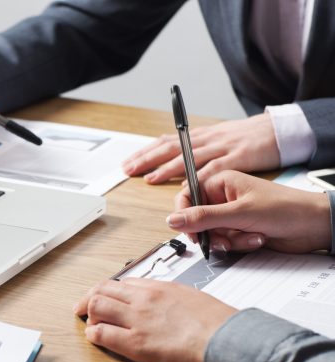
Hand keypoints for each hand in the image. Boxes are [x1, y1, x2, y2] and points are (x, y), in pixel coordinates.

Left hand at [75, 279, 235, 361]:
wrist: (227, 338)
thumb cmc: (216, 320)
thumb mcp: (189, 295)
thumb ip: (167, 295)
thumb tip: (158, 299)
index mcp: (157, 287)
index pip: (119, 282)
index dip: (105, 291)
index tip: (101, 297)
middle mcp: (142, 299)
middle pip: (101, 290)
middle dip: (88, 299)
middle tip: (82, 309)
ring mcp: (137, 320)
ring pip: (96, 306)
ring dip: (89, 315)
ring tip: (91, 324)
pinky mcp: (136, 344)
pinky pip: (102, 334)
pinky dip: (93, 335)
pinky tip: (95, 338)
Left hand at [122, 114, 279, 183]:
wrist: (277, 131)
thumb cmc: (246, 140)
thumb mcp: (216, 141)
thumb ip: (195, 152)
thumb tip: (172, 163)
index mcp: (199, 137)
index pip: (166, 142)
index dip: (145, 152)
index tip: (128, 163)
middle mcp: (206, 140)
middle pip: (171, 147)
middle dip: (148, 159)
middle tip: (129, 169)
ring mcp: (221, 147)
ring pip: (189, 157)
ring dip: (168, 168)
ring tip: (150, 178)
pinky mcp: (238, 157)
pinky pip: (216, 168)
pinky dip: (200, 177)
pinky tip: (187, 186)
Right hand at [167, 170, 331, 252]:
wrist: (315, 226)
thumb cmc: (285, 208)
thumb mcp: (239, 213)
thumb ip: (203, 217)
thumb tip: (173, 220)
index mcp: (220, 182)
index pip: (186, 197)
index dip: (184, 216)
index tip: (190, 231)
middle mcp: (222, 197)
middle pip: (197, 220)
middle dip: (212, 233)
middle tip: (225, 238)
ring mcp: (230, 215)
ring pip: (211, 234)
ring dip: (229, 240)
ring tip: (249, 236)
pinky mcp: (238, 230)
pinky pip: (225, 242)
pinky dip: (238, 244)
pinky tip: (256, 238)